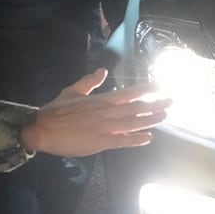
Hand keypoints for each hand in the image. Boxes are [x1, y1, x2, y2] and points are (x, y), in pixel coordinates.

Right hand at [18, 68, 170, 155]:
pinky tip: (147, 137)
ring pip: (133, 123)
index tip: (160, 86)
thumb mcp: (73, 91)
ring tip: (165, 116)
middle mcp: (107, 112)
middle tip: (171, 101)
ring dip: (150, 119)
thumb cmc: (56, 110)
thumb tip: (102, 71)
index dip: (146, 89)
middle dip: (155, 104)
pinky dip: (136, 139)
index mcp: (101, 100)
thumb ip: (90, 82)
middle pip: (136, 108)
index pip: (129, 93)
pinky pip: (122, 141)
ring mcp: (105, 128)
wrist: (43, 129)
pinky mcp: (101, 142)